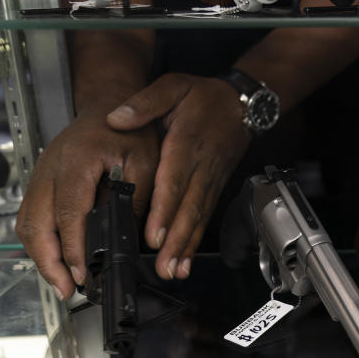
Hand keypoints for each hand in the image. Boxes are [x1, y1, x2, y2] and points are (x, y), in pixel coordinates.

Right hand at [16, 107, 158, 299]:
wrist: (110, 102)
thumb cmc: (131, 129)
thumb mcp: (147, 160)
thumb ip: (137, 196)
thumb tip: (130, 235)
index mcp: (77, 162)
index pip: (68, 213)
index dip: (73, 248)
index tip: (82, 273)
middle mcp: (50, 169)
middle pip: (36, 224)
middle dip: (49, 262)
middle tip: (68, 289)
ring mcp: (41, 175)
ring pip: (28, 223)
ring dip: (41, 256)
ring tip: (63, 282)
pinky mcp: (42, 182)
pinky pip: (32, 216)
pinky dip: (40, 242)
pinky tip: (57, 260)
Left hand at [107, 73, 251, 279]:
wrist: (241, 104)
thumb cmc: (204, 96)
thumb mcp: (173, 86)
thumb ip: (145, 103)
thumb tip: (117, 118)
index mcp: (186, 142)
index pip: (175, 180)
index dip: (165, 209)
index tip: (154, 233)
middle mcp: (202, 166)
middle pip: (189, 207)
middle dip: (176, 239)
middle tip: (164, 265)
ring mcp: (211, 180)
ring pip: (199, 216)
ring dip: (186, 246)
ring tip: (173, 270)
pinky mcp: (214, 188)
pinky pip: (204, 216)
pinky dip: (195, 241)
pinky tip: (183, 260)